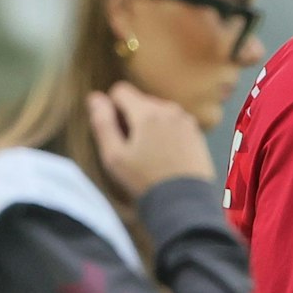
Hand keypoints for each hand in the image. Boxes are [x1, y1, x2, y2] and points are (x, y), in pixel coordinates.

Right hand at [87, 82, 215, 199]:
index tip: (117, 131)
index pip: (121, 90)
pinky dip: (166, 133)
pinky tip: (165, 156)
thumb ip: (102, 122)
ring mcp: (187, 121)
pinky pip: (174, 123)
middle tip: (133, 148)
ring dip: (149, 126)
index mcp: (148, 112)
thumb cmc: (144, 180)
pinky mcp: (197, 133)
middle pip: (140, 101)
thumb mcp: (114, 155)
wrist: (184, 201)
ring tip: (150, 154)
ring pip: (158, 112)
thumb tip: (95, 97)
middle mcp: (170, 110)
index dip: (112, 108)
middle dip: (132, 118)